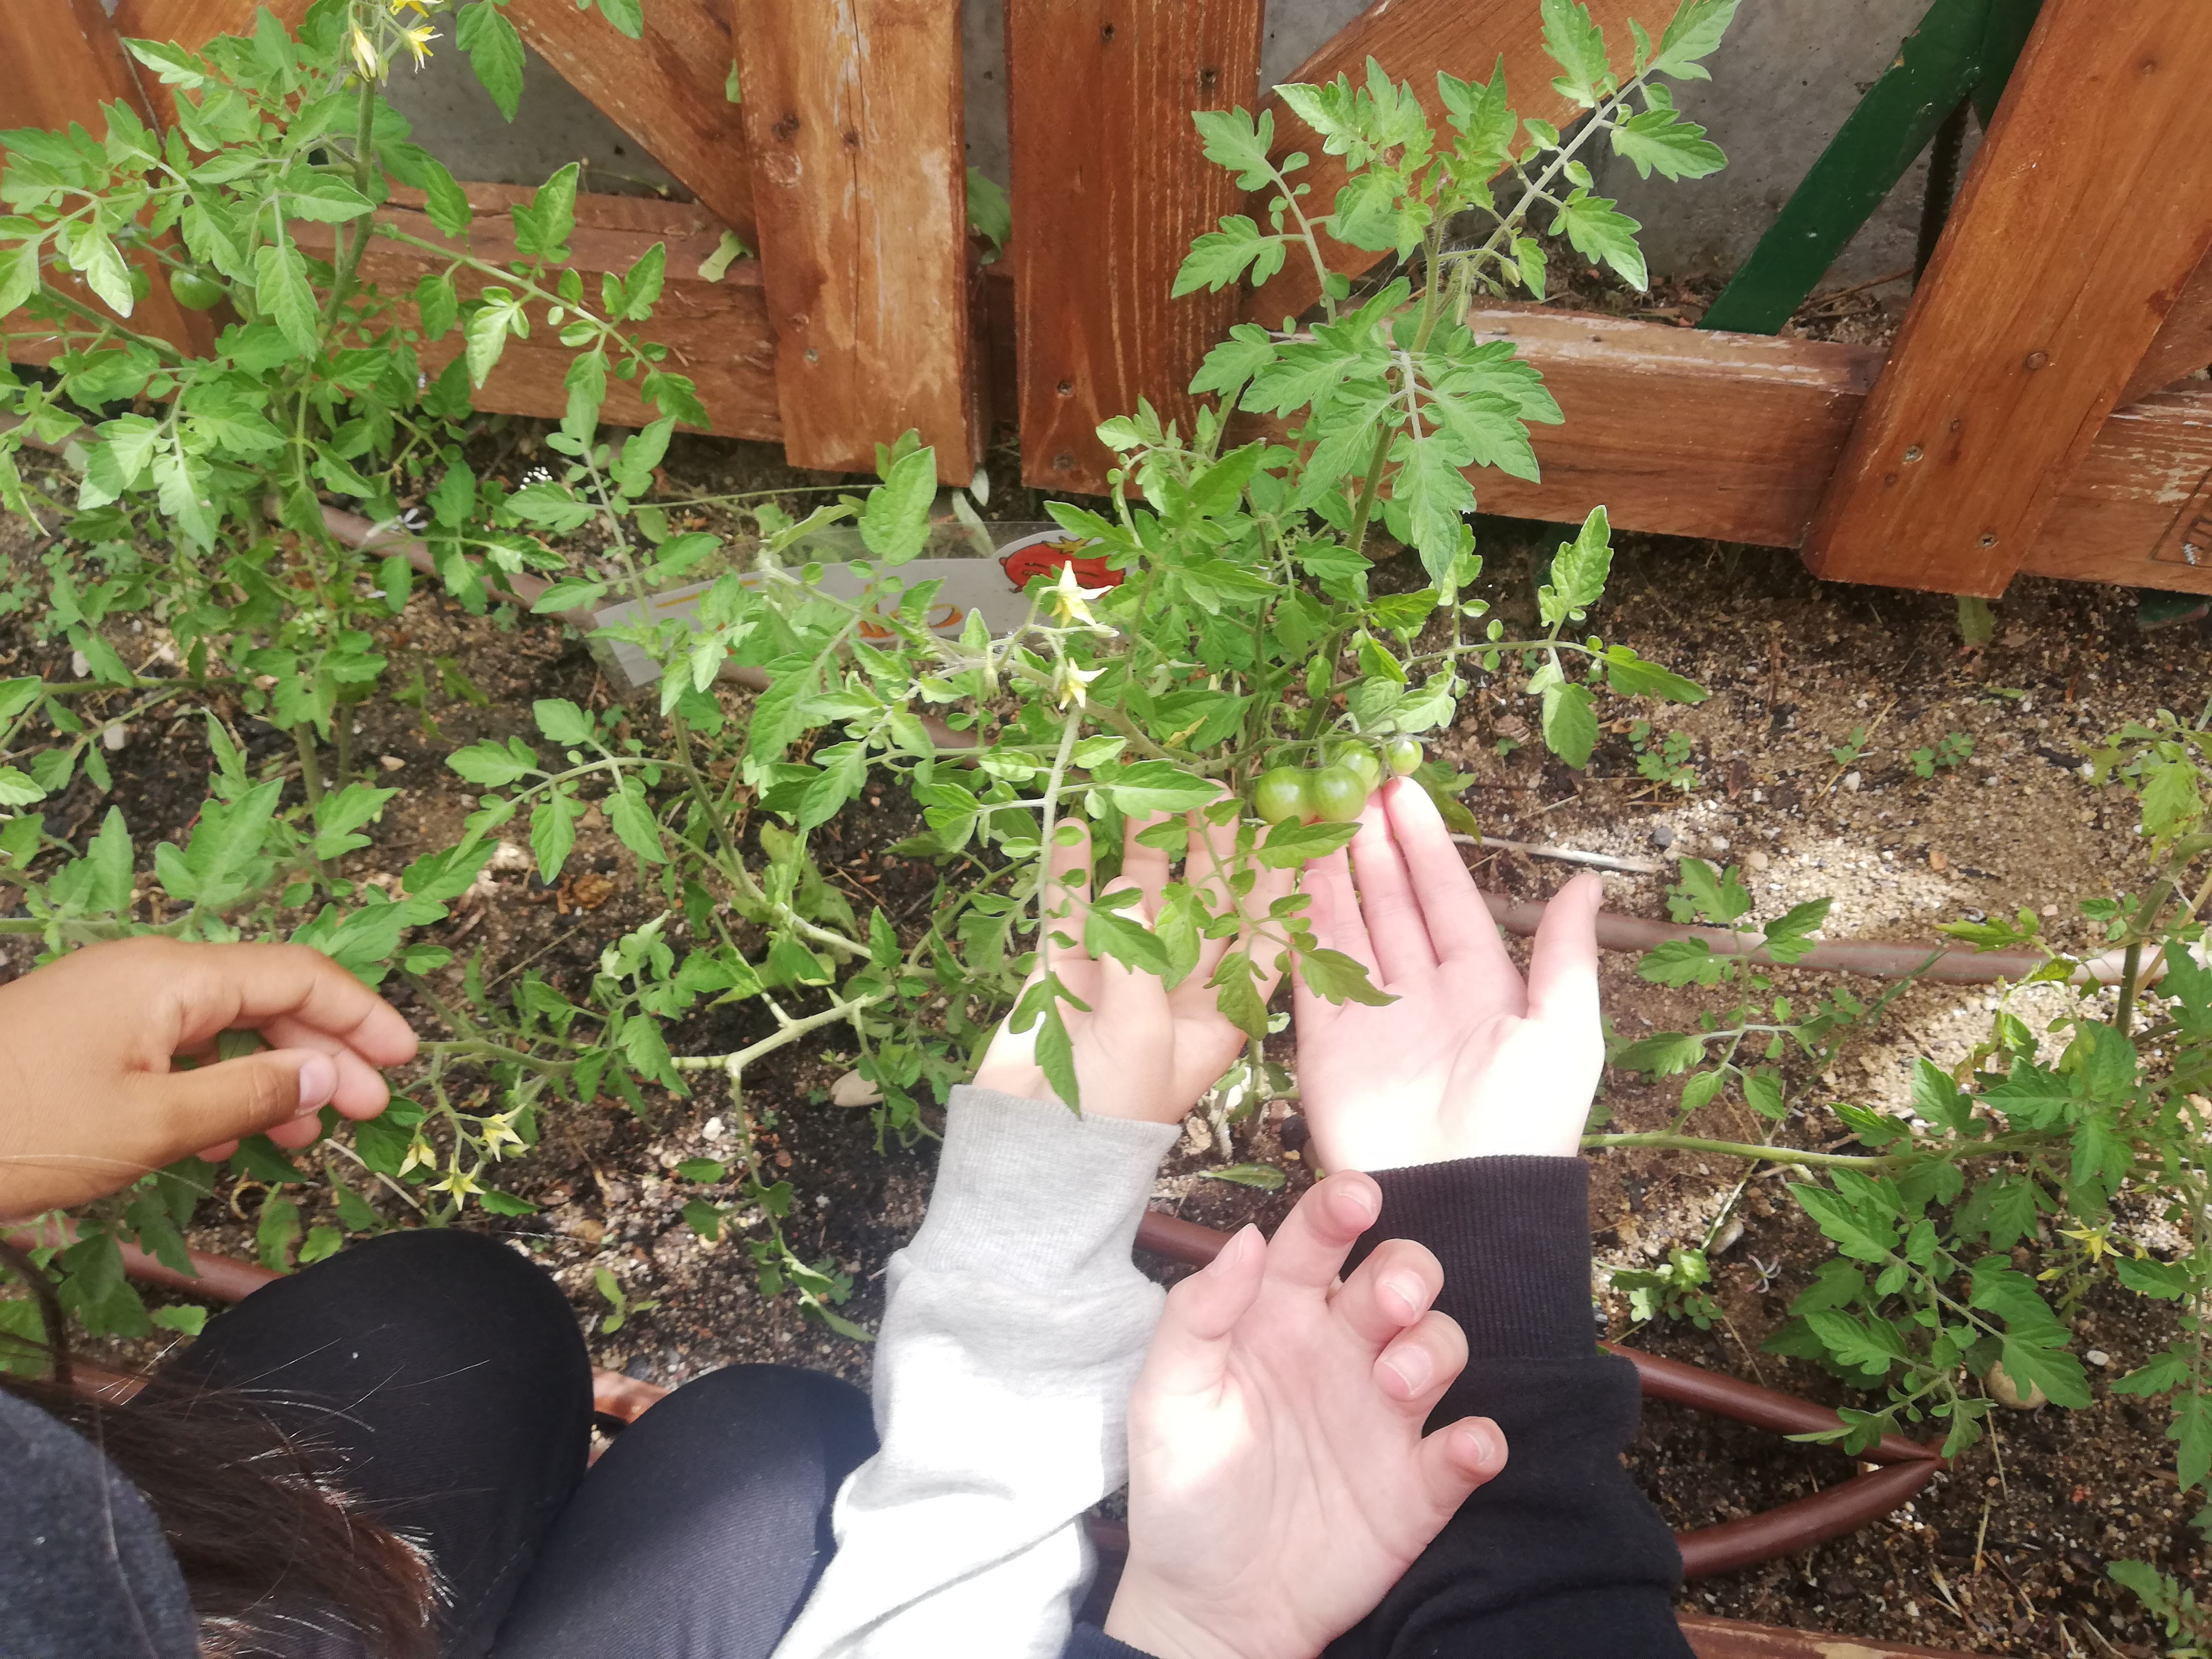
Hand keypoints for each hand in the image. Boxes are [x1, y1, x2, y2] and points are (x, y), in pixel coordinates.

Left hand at [0, 938, 415, 1217]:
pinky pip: (177, 1047)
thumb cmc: (21, 1131)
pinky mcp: (83, 1038)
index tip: (406, 1061)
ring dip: (275, 1074)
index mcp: (170, 976)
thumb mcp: (152, 1124)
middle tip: (368, 1113)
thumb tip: (326, 1073)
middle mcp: (146, 974)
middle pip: (266, 995)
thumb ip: (250, 1094)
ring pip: (223, 1024)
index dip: (362, 1014)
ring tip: (305, 1136)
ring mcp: (110, 1004)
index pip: (297, 975)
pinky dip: (220, 1084)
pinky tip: (227, 1138)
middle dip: (327, 1050)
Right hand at [973, 805, 1291, 1124]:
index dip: (1274, 888)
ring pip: (1137, 896)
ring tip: (1145, 790)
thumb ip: (1140, 959)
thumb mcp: (1145, 1038)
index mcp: (1218, 1014)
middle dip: (1208, 850)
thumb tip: (1129, 891)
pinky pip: (1074, 908)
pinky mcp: (1066, 970)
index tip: (1284, 833)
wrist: (1033, 1150)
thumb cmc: (1112, 1108)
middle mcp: (1175, 988)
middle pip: (1200, 905)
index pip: (1259, 940)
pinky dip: (1073, 870)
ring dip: (1141, 847)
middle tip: (1212, 792)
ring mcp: (1119, 974)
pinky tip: (1076, 826)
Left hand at [1104, 1172, 1507, 1658]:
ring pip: (1442, 1345)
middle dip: (1409, 1272)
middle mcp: (1341, 1350)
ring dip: (1435, 1350)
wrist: (1211, 1605)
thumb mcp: (1165, 1398)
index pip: (1318, 1241)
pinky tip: (1464, 1446)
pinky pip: (1471, 1446)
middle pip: (1400, 1277)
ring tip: (1396, 1385)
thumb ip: (1197, 1315)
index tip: (1358, 1196)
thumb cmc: (1183, 1489)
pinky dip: (1480, 1441)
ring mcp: (1385, 1414)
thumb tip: (1243, 1236)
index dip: (1341, 1207)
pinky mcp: (1418, 1483)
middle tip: (1391, 1302)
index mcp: (1279, 1316)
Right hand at [1292, 777, 1603, 1171]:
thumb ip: (1566, 955)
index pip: (1447, 896)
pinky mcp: (1326, 1046)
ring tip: (1315, 815)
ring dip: (1332, 873)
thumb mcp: (1565, 1031)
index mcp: (1482, 985)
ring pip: (1346, 927)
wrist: (1463, 1203)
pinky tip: (1284, 879)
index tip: (1404, 791)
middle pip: (1391, 902)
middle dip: (1373, 846)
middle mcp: (1423, 993)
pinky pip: (1308, 972)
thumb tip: (1587, 886)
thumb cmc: (1524, 1123)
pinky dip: (1296, 925)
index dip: (1426, 843)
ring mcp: (1371, 1017)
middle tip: (1351, 785)